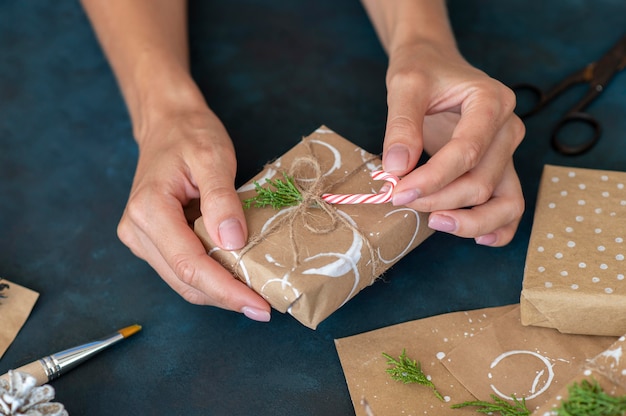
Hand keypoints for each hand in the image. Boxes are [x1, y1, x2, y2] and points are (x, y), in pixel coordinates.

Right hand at [117, 110, 270, 320]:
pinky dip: (210, 277)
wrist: (167, 123)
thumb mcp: (213, 156)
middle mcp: (137, 230)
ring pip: (182, 281)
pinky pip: (182, 269)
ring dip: (218, 292)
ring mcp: (141, 238)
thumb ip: (222, 199)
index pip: (190, 264)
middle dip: (225, 298)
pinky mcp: (151, 241)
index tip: (259, 305)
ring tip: (254, 296)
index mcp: (149, 210)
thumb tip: (232, 243)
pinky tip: (235, 277)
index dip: (226, 290)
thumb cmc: (190, 134)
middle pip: (184, 281)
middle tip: (264, 307)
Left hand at [381, 42, 524, 245]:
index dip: (431, 179)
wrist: (435, 63)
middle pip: (481, 182)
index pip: (466, 152)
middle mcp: (508, 128)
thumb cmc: (422, 70)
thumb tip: (396, 171)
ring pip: (504, 201)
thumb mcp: (405, 85)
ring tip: (433, 223)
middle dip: (438, 199)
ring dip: (468, 221)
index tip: (396, 191)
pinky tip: (476, 237)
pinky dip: (499, 227)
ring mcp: (508, 151)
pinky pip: (510, 205)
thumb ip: (401, 126)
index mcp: (491, 101)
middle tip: (398, 198)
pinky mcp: (501, 167)